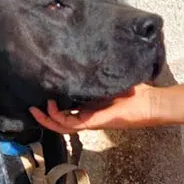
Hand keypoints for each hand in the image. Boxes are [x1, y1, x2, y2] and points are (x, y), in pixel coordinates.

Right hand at [29, 83, 160, 133]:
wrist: (151, 104)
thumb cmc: (137, 92)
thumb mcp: (112, 79)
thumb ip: (99, 74)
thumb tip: (88, 57)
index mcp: (93, 107)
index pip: (69, 111)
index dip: (55, 107)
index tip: (44, 95)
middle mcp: (90, 116)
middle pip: (62, 121)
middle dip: (45, 116)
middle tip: (32, 107)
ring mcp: (92, 121)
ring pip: (63, 126)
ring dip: (48, 119)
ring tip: (36, 110)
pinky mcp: (95, 122)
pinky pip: (72, 124)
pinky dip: (59, 118)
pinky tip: (51, 109)